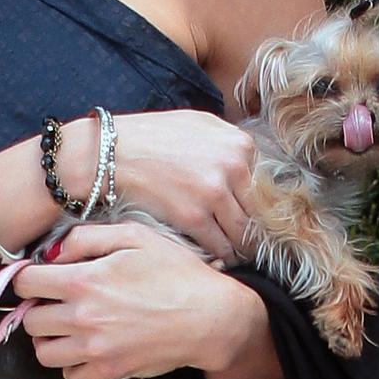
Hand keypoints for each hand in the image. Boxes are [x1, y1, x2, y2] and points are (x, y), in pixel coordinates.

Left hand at [14, 221, 230, 378]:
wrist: (208, 315)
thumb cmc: (174, 270)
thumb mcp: (133, 235)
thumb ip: (85, 237)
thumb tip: (52, 252)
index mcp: (84, 280)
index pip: (25, 283)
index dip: (28, 275)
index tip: (39, 274)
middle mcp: (83, 318)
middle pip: (30, 320)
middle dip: (37, 306)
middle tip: (55, 297)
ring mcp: (95, 350)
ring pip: (44, 352)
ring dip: (49, 337)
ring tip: (67, 322)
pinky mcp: (110, 372)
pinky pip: (70, 377)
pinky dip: (71, 363)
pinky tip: (86, 344)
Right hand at [113, 110, 254, 264]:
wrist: (112, 152)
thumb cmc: (153, 137)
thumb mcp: (199, 123)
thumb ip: (230, 143)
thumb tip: (251, 166)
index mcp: (240, 143)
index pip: (267, 186)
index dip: (260, 205)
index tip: (252, 217)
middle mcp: (233, 165)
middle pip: (260, 212)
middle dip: (254, 229)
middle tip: (246, 240)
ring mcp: (214, 192)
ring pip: (244, 234)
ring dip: (239, 247)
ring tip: (233, 252)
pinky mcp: (194, 216)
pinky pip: (221, 247)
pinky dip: (220, 255)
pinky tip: (214, 255)